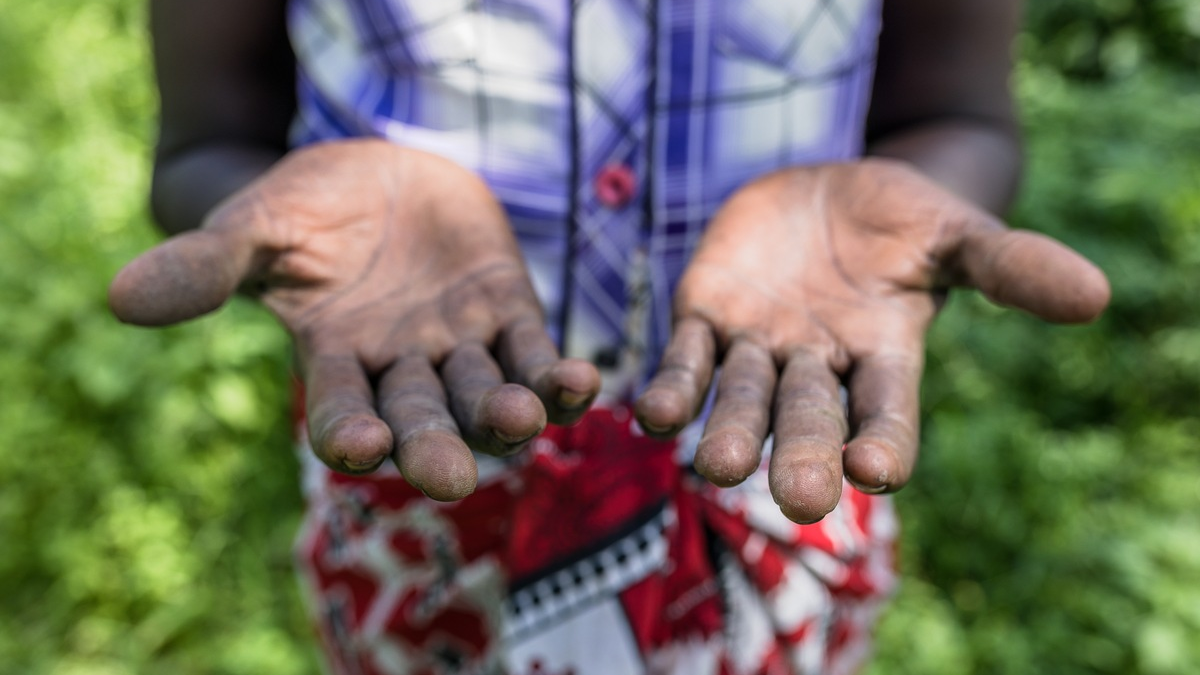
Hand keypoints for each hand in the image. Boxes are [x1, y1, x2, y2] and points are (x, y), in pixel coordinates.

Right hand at [110, 139, 599, 499]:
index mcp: (337, 361)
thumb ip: (207, 265)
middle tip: (449, 477)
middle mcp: (401, 369)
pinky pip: (535, 354)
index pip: (340, 410)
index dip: (347, 430)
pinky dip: (557, 374)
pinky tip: (582, 384)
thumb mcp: (255, 227)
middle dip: (433, 447)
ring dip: (505, 413)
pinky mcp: (508, 314)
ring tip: (522, 420)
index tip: (355, 449)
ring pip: (484, 395)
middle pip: (420, 420)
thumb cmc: (305, 207)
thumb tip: (120, 298)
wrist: (379, 175)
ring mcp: (459, 346)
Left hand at [635, 159, 1108, 522]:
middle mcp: (816, 365)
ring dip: (726, 433)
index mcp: (882, 355)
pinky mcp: (706, 315)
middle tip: (797, 499)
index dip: (883, 442)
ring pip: (739, 399)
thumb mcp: (956, 231)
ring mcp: (758, 345)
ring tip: (714, 465)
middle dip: (801, 455)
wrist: (829, 189)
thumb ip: (1010, 265)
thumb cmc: (903, 218)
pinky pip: (684, 358)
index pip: (886, 411)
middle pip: (807, 419)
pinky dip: (670, 386)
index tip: (878, 474)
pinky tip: (651, 413)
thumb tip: (1096, 294)